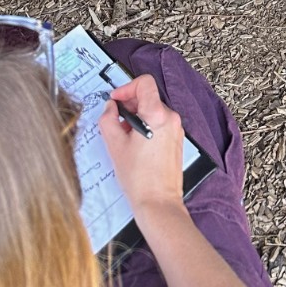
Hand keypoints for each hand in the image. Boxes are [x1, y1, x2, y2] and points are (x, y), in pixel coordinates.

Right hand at [100, 74, 185, 219]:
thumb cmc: (138, 177)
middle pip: (148, 98)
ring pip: (153, 111)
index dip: (127, 88)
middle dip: (130, 105)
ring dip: (137, 117)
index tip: (116, 100)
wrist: (158, 203)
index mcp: (157, 114)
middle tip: (116, 121)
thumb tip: (110, 107)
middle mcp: (170, 118)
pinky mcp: (177, 140)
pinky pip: (160, 124)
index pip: (145, 83)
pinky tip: (136, 145)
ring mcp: (176, 129)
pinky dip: (147, 126)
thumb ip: (108, 120)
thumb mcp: (115, 146)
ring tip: (124, 137)